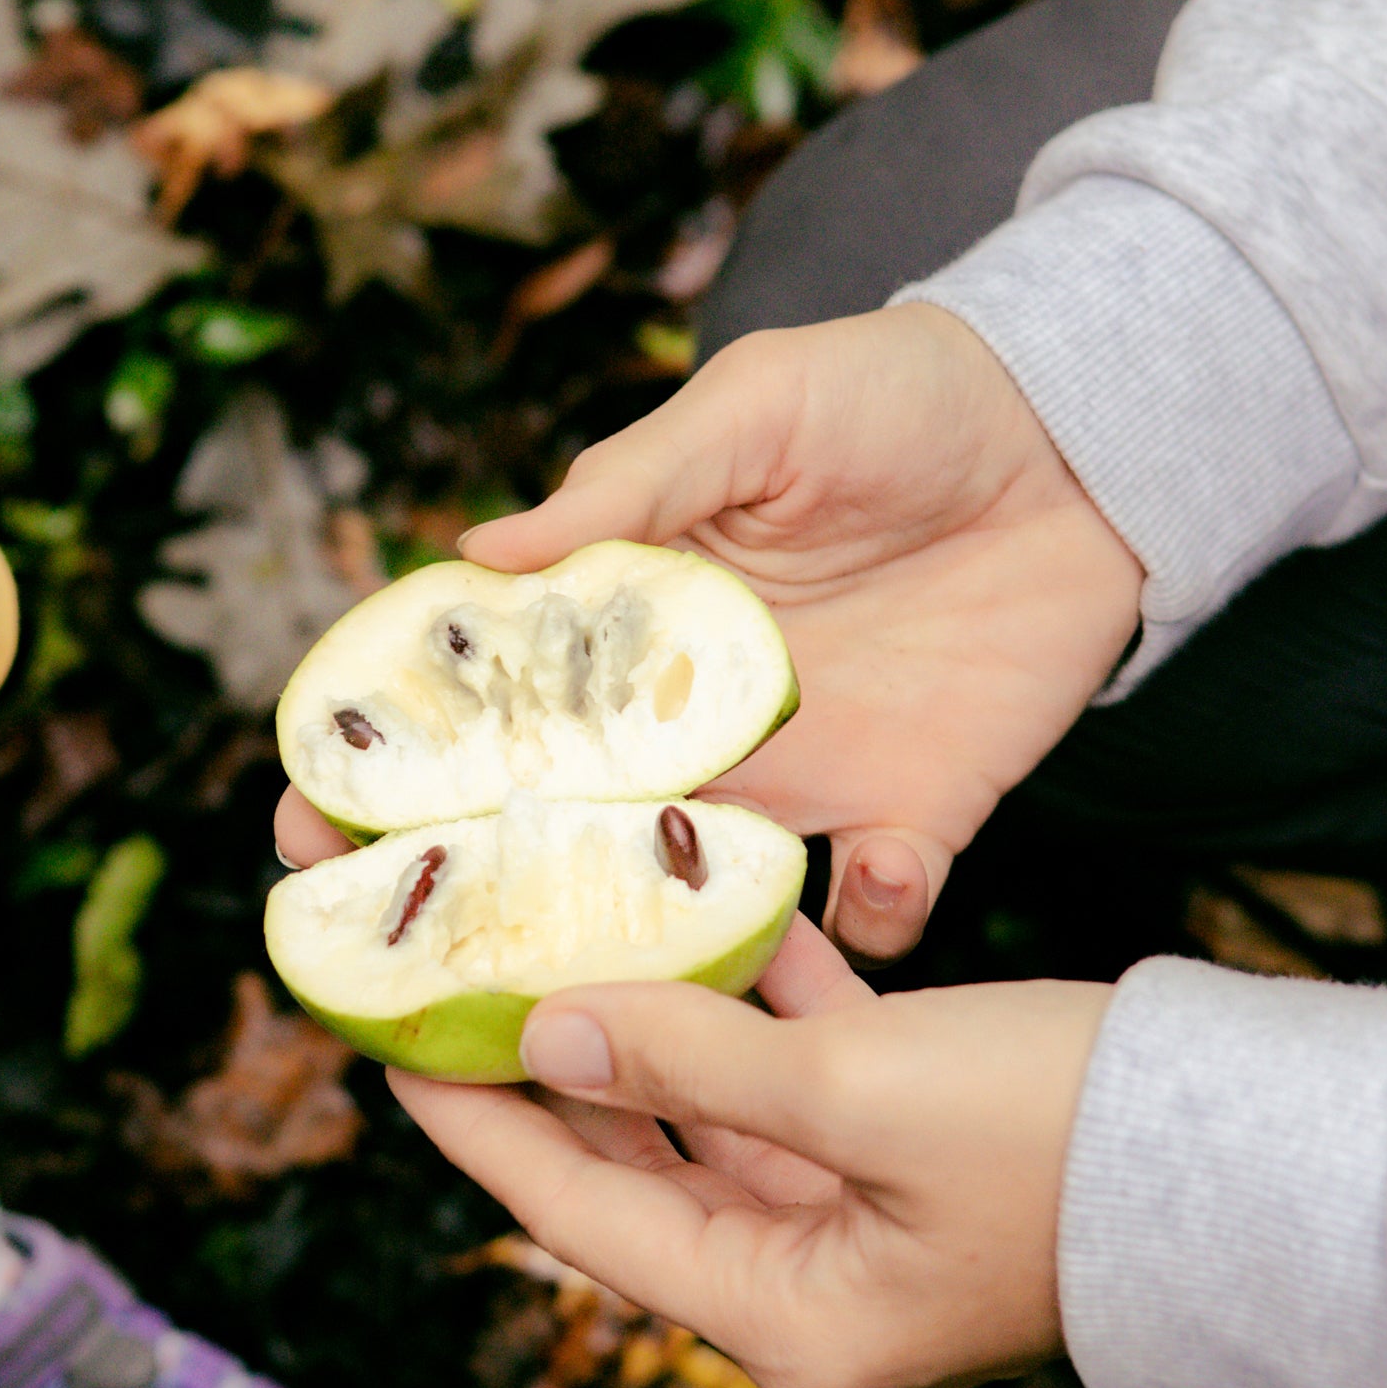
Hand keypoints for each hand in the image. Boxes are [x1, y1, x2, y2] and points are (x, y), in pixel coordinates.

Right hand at [273, 303, 1143, 960]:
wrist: (1081, 435)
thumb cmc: (897, 394)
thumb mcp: (757, 408)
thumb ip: (632, 486)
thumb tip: (476, 555)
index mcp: (636, 619)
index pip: (491, 705)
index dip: (398, 764)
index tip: (305, 819)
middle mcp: (698, 719)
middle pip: (562, 827)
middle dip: (472, 892)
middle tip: (390, 945)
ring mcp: (803, 776)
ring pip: (694, 897)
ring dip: (649, 950)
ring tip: (609, 993)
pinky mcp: (916, 808)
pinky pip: (873, 901)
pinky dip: (870, 915)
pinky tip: (868, 882)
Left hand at [391, 918, 1112, 1387]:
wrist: (1268, 1155)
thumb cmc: (1062, 1139)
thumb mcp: (858, 1092)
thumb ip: (691, 1064)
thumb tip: (546, 1034)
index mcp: (784, 1321)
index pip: (584, 1219)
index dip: (482, 1128)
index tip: (393, 1046)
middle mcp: (814, 1293)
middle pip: (638, 1176)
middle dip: (556, 1074)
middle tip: (463, 980)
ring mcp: (871, 1232)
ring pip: (721, 1119)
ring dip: (660, 1027)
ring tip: (571, 930)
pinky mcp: (925, 1165)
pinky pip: (811, 1087)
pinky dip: (769, 1011)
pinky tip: (731, 915)